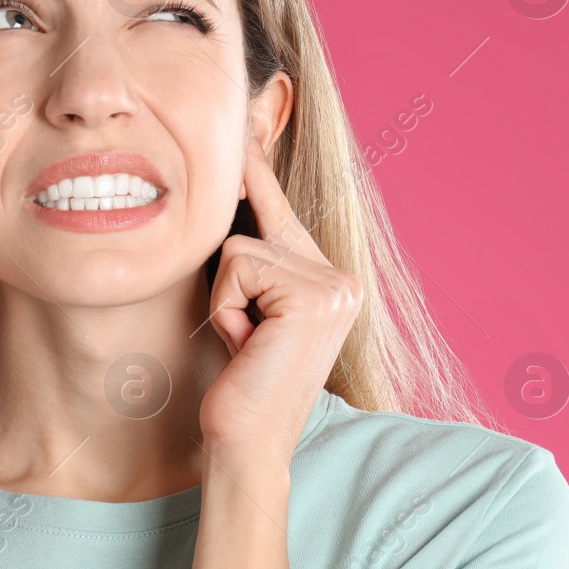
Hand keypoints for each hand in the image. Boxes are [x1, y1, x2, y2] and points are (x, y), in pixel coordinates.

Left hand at [200, 136, 362, 465]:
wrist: (248, 445)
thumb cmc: (239, 387)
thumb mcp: (250, 313)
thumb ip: (255, 264)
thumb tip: (227, 197)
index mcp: (333, 281)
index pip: (283, 213)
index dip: (259, 171)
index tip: (248, 123)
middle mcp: (342, 278)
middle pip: (255, 226)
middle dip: (231, 283)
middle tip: (248, 338)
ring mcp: (334, 284)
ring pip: (238, 248)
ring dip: (226, 301)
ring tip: (247, 346)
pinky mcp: (312, 293)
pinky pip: (236, 266)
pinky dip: (227, 309)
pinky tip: (248, 347)